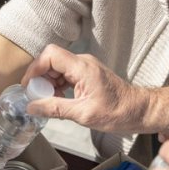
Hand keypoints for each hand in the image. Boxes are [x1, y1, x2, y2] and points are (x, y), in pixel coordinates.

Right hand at [21, 45, 149, 132]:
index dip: (35, 68)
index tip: (29, 86)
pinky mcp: (87, 74)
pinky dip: (58, 85)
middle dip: (40, 78)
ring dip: (48, 83)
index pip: (50, 55)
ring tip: (49, 101)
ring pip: (56, 68)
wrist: (139, 111)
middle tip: (38, 97)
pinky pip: (65, 74)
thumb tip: (31, 107)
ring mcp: (85, 67)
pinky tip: (59, 99)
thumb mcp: (83, 114)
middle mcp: (83, 63)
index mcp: (82, 68)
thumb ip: (55, 109)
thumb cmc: (118, 112)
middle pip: (51, 60)